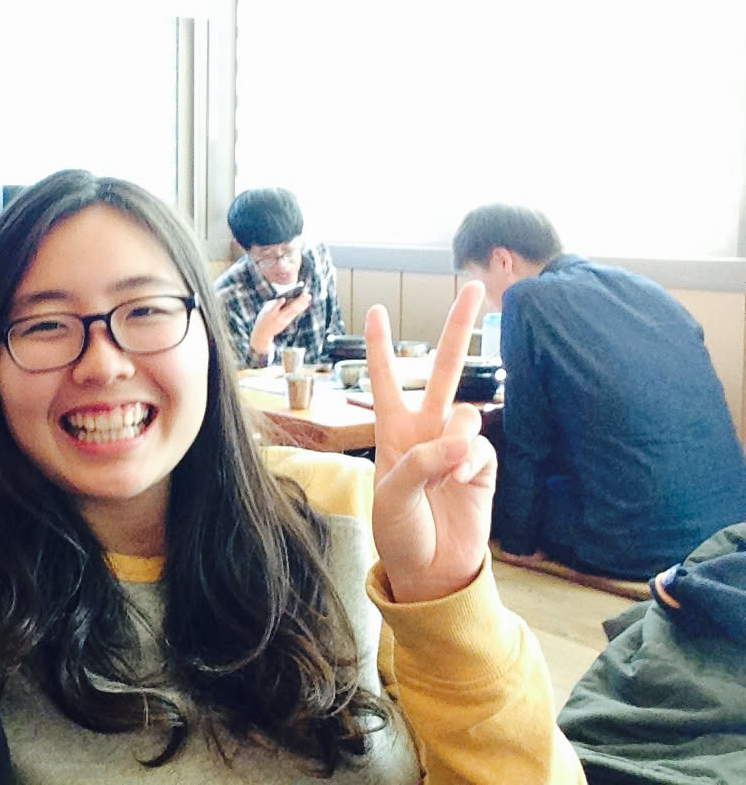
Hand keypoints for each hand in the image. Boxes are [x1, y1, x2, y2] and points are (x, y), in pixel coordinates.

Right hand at [249, 291, 311, 355]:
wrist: (263, 333)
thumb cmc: (264, 317)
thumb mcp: (265, 309)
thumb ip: (274, 303)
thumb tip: (286, 298)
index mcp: (270, 313)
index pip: (274, 308)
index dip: (279, 303)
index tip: (283, 299)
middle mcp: (278, 317)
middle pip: (289, 308)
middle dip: (298, 301)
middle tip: (306, 294)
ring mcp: (284, 321)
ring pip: (294, 311)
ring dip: (302, 304)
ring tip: (309, 297)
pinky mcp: (287, 322)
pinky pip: (295, 314)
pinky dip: (301, 308)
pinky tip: (306, 304)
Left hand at [363, 281, 496, 603]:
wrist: (431, 571)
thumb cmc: (398, 533)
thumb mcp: (392, 496)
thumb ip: (422, 462)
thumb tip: (462, 441)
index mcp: (393, 432)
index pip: (384, 379)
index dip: (380, 346)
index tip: (375, 310)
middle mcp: (426, 431)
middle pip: (442, 370)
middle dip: (456, 329)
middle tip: (472, 287)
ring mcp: (457, 447)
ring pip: (467, 410)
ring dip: (456, 437)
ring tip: (445, 471)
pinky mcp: (483, 467)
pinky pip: (482, 446)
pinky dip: (472, 461)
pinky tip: (462, 482)